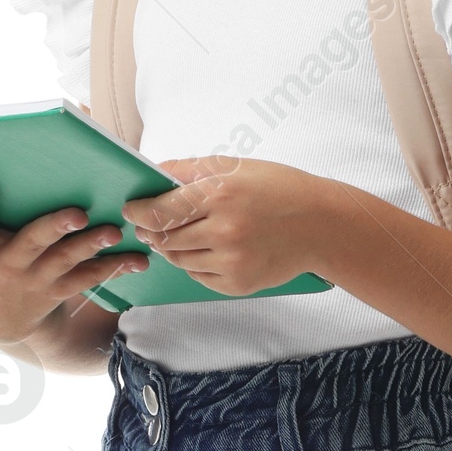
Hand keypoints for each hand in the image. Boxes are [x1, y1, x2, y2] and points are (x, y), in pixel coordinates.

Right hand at [0, 182, 147, 340]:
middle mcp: (10, 268)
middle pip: (32, 245)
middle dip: (53, 229)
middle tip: (75, 212)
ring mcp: (38, 281)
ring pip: (68, 261)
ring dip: (91, 247)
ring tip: (113, 231)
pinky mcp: (63, 289)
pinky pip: (91, 278)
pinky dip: (115, 267)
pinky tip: (139, 258)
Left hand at [122, 154, 331, 294]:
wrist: (319, 225)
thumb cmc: (278, 189)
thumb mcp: (234, 167)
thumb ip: (188, 169)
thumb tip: (151, 174)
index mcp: (220, 195)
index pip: (161, 210)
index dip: (139, 212)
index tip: (132, 210)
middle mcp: (224, 231)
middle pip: (166, 238)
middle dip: (152, 231)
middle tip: (149, 225)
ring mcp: (231, 261)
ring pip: (179, 260)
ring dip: (173, 248)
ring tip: (181, 235)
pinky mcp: (238, 284)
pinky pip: (199, 277)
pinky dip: (196, 264)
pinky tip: (209, 249)